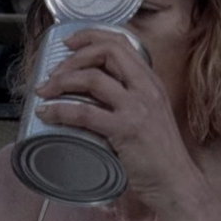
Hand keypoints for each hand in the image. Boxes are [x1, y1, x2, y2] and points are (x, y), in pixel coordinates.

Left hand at [34, 29, 201, 209]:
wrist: (176, 183)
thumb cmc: (160, 155)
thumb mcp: (149, 116)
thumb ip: (128, 100)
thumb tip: (90, 92)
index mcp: (151, 82)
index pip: (121, 42)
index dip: (91, 37)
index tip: (69, 43)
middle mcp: (146, 89)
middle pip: (106, 52)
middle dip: (73, 57)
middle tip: (53, 73)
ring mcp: (137, 108)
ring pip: (92, 79)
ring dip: (61, 81)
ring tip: (45, 92)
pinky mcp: (126, 130)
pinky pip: (85, 113)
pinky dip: (60, 110)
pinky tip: (47, 114)